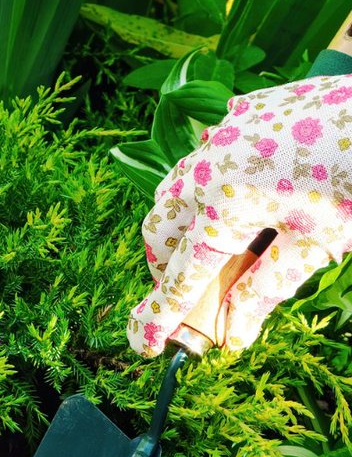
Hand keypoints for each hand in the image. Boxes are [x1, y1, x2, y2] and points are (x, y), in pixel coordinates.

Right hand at [127, 76, 351, 357]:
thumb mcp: (313, 245)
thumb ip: (263, 289)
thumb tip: (232, 336)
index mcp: (223, 208)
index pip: (181, 277)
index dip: (161, 316)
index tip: (143, 346)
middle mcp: (210, 168)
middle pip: (160, 227)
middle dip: (164, 264)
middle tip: (186, 291)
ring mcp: (225, 133)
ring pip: (175, 186)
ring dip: (179, 222)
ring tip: (208, 244)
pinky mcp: (247, 111)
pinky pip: (206, 151)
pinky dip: (207, 182)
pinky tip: (237, 191)